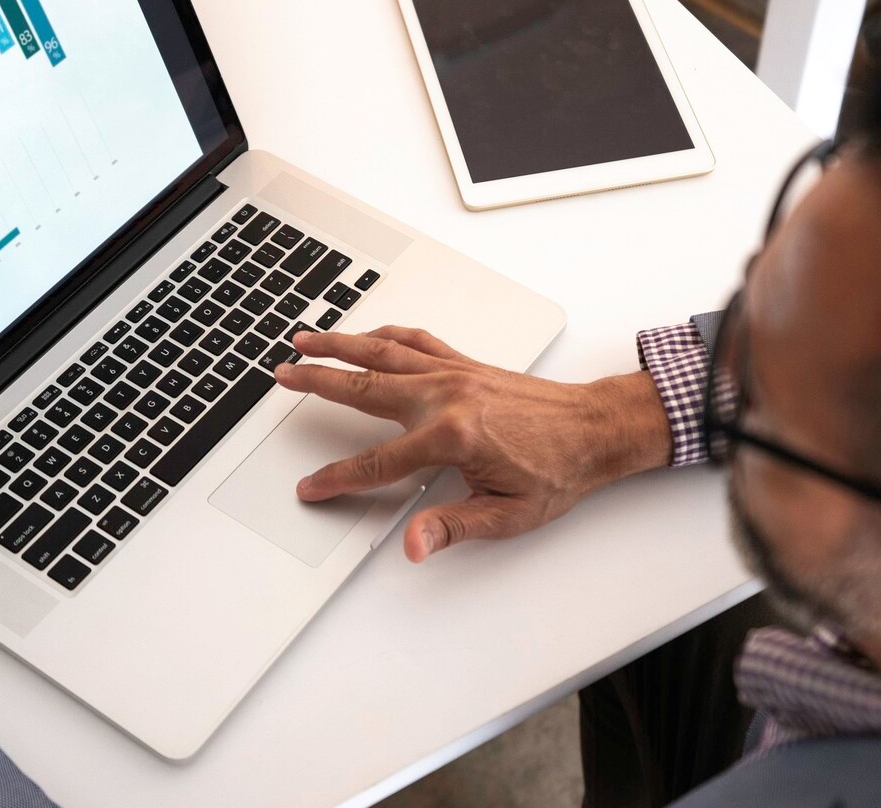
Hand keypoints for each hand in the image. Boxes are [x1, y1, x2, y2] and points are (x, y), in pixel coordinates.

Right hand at [273, 327, 671, 561]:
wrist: (597, 429)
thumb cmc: (559, 471)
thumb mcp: (507, 514)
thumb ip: (452, 527)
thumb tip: (414, 545)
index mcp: (450, 436)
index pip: (376, 463)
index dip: (338, 479)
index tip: (311, 486)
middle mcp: (445, 396)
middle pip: (363, 388)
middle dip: (317, 381)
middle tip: (283, 375)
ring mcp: (454, 373)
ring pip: (383, 352)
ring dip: (340, 344)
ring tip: (305, 338)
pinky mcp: (465, 363)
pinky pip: (416, 341)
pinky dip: (386, 334)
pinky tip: (368, 335)